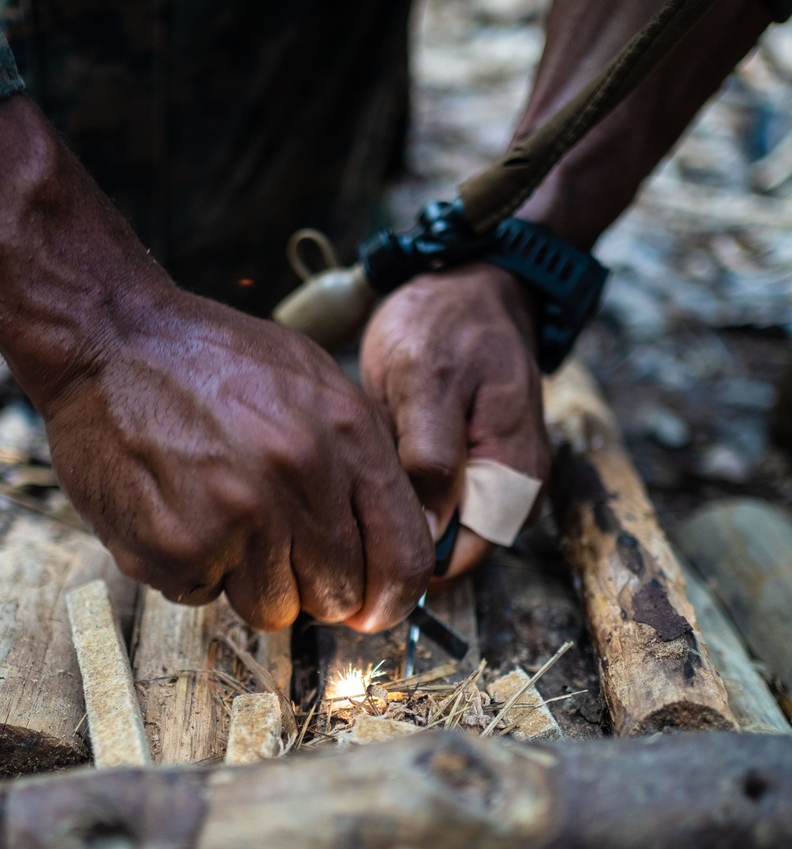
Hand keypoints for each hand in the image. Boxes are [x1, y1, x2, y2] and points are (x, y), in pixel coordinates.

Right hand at [40, 282, 432, 629]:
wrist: (107, 341)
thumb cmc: (211, 361)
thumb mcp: (313, 380)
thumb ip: (363, 456)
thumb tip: (396, 534)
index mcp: (345, 436)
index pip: (403, 558)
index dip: (390, 599)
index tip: (372, 609)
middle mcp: (297, 479)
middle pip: (336, 595)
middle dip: (310, 583)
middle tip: (272, 541)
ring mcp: (234, 519)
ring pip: (272, 610)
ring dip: (248, 579)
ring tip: (218, 515)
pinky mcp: (175, 547)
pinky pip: (203, 598)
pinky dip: (191, 570)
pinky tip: (176, 512)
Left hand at [359, 263, 548, 575]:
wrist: (468, 282)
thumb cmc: (447, 322)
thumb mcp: (426, 381)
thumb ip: (430, 458)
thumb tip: (425, 533)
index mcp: (514, 477)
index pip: (460, 560)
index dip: (404, 565)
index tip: (346, 544)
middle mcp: (512, 491)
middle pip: (443, 552)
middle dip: (390, 540)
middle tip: (335, 506)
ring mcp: (491, 479)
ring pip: (431, 527)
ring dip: (390, 514)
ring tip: (348, 478)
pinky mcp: (468, 465)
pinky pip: (429, 499)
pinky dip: (395, 489)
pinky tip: (366, 462)